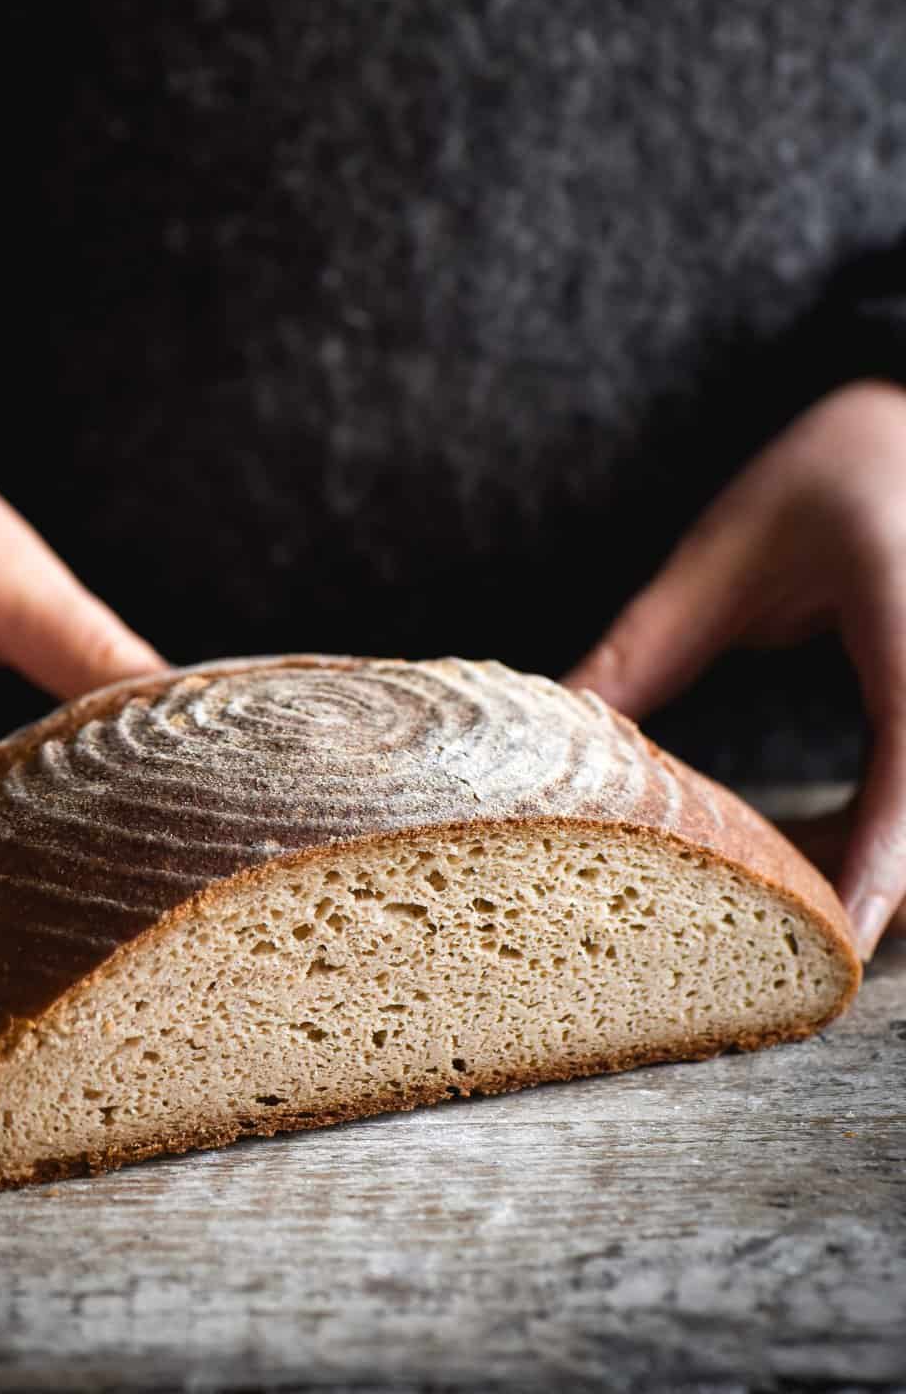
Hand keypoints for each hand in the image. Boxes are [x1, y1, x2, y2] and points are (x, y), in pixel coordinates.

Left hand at [564, 379, 905, 960]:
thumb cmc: (820, 475)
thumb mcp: (724, 555)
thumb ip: (647, 648)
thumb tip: (557, 731)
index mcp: (904, 610)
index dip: (887, 854)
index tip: (849, 936)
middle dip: (875, 885)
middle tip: (782, 952)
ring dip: (879, 860)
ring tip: (788, 905)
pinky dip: (884, 828)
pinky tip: (818, 846)